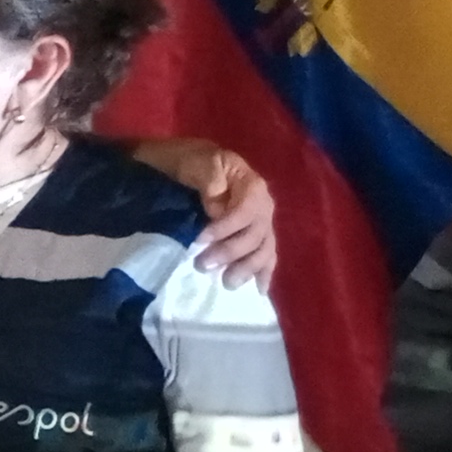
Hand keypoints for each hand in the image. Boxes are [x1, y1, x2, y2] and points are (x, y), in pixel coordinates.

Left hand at [145, 140, 280, 287]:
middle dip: (231, 252)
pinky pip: (266, 254)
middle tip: (202, 265)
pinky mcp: (255, 234)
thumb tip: (218, 209)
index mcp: (251, 185)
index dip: (226, 228)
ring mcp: (261, 221)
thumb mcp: (195, 162)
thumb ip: (209, 181)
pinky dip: (263, 272)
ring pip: (264, 248)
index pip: (246, 212)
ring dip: (247, 267)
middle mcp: (263, 205)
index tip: (200, 240)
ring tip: (228, 283)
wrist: (186, 163)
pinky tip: (259, 290)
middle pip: (256, 234)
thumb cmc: (188, 161)